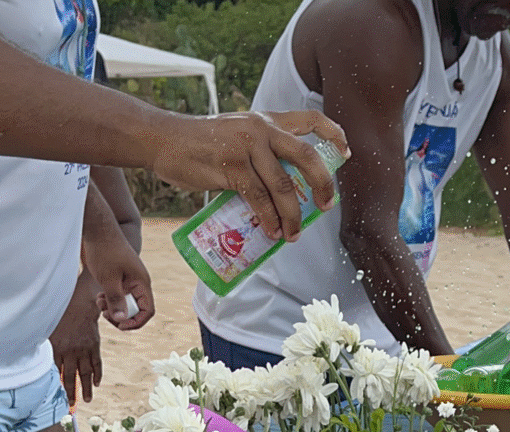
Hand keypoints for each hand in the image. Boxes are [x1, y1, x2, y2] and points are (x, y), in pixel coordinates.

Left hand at [51, 281, 101, 403]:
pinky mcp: (94, 346)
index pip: (55, 373)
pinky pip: (97, 363)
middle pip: (70, 377)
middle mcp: (71, 352)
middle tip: (71, 406)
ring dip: (86, 388)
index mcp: (56, 349)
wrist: (78, 303)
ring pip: (85, 373)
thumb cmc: (58, 316)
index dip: (55, 387)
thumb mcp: (45, 330)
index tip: (55, 398)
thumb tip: (29, 359)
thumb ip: (40, 345)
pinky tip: (96, 383)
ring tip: (87, 400)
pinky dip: (98, 374)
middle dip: (70, 393)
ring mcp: (84, 350)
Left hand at [84, 235, 154, 329]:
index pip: (147, 310)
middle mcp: (139, 283)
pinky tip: (100, 295)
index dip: (136, 322)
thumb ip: (116, 300)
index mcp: (142, 282)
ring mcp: (130, 281)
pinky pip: (119, 296)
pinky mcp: (120, 279)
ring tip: (100, 302)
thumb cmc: (105, 251)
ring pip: (126, 304)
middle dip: (121, 316)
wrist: (98, 231)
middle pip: (137, 310)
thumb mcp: (109, 279)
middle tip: (105, 314)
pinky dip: (110, 300)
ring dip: (113, 308)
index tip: (120, 325)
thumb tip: (121, 320)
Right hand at [152, 110, 348, 241]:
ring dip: (292, 215)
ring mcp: (246, 146)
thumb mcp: (237, 136)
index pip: (310, 119)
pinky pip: (258, 198)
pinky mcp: (230, 167)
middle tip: (326, 206)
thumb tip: (283, 193)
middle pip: (306, 156)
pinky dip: (269, 219)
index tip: (346, 154)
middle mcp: (261, 128)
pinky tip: (271, 232)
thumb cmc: (200, 144)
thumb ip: (260, 155)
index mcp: (267, 120)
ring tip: (293, 234)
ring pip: (282, 186)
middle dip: (322, 184)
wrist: (163, 140)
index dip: (334, 134)